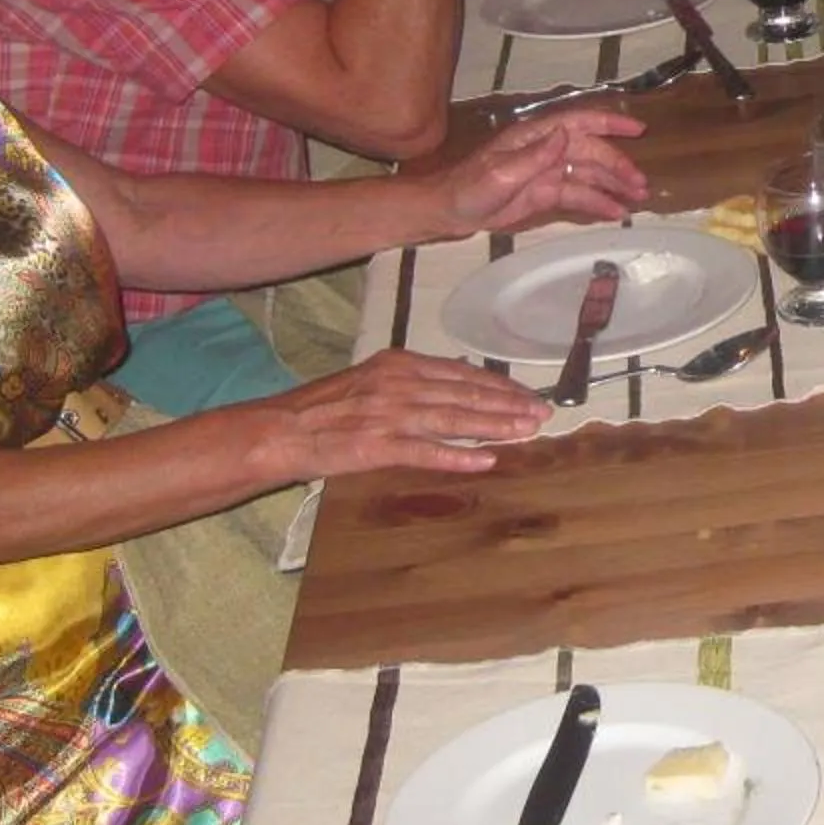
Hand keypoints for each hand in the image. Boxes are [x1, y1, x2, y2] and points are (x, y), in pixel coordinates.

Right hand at [259, 346, 558, 473]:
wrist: (281, 429)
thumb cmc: (325, 408)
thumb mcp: (372, 379)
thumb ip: (412, 380)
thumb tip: (455, 383)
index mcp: (399, 363)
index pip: (462, 372)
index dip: (499, 385)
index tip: (527, 395)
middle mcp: (399, 383)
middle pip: (466, 394)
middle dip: (509, 405)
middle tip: (543, 415)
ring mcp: (389, 414)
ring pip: (455, 419)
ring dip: (496, 426)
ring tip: (527, 433)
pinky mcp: (378, 445)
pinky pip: (426, 451)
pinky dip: (459, 456)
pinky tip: (487, 461)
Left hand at [433, 104, 647, 233]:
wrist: (448, 212)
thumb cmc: (469, 188)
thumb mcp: (501, 172)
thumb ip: (535, 155)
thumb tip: (565, 133)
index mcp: (535, 137)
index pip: (579, 123)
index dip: (609, 123)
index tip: (638, 129)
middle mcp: (546, 151)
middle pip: (591, 153)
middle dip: (618, 167)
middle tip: (642, 186)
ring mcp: (546, 173)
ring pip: (588, 176)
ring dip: (613, 186)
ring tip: (636, 201)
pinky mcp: (544, 195)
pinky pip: (577, 196)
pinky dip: (597, 203)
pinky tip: (614, 212)